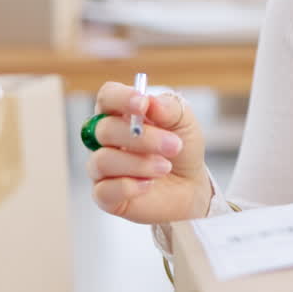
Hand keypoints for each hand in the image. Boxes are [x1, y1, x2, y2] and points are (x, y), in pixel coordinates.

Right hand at [86, 81, 211, 224]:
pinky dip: (129, 186)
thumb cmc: (181, 148)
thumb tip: (150, 101)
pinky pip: (103, 191)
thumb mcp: (184, 122)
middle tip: (173, 145)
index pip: (107, 97)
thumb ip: (169, 108)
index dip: (121, 98)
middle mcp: (105, 138)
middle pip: (104, 129)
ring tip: (165, 167)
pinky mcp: (105, 195)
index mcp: (121, 113)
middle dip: (142, 138)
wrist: (190, 185)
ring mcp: (102, 167)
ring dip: (139, 163)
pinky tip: (149, 184)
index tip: (143, 104)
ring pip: (102, 160)